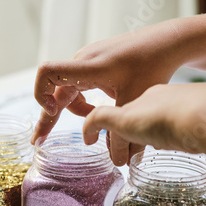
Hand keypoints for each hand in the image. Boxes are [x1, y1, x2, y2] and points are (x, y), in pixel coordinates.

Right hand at [32, 20, 185, 164]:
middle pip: (54, 89)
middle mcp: (82, 61)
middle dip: (49, 116)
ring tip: (94, 126)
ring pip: (67, 89)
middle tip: (40, 141)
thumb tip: (118, 163)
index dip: (42, 95)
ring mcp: (87, 60)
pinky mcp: (93, 62)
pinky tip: (99, 110)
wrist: (166, 42)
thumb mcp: (135, 102)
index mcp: (88, 67)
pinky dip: (83, 101)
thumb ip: (122, 133)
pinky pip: (77, 84)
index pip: (47, 73)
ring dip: (75, 110)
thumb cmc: (153, 66)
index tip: (53, 113)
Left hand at [82, 83, 205, 194]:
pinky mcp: (122, 116)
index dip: (155, 127)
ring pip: (117, 119)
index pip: (159, 112)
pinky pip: (97, 117)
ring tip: (110, 153)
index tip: (154, 142)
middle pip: (137, 114)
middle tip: (130, 152)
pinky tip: (86, 140)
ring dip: (113, 137)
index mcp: (177, 101)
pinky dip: (89, 128)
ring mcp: (137, 107)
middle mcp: (155, 99)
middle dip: (133, 131)